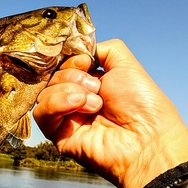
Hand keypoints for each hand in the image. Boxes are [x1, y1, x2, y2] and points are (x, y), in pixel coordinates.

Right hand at [34, 39, 187, 187]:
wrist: (147, 138)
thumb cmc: (143, 105)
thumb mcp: (125, 64)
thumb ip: (102, 49)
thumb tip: (80, 48)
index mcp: (91, 85)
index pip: (63, 65)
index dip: (70, 60)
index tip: (87, 62)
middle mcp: (76, 101)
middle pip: (52, 78)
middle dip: (72, 76)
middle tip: (96, 87)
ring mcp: (66, 119)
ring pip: (44, 94)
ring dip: (68, 90)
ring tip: (94, 102)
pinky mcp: (58, 136)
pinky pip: (41, 113)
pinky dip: (57, 103)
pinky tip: (79, 105)